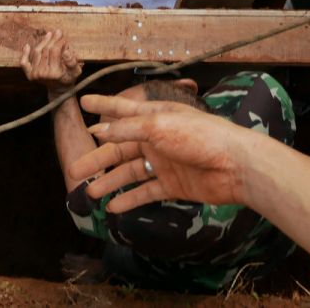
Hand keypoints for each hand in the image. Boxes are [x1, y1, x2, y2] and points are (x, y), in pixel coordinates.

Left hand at [21, 30, 82, 96]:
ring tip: (49, 35)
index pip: (55, 51)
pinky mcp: (29, 74)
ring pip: (37, 52)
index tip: (64, 37)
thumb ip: (73, 61)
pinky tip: (27, 45)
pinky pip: (24, 62)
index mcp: (55, 73)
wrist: (60, 89)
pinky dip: (25, 53)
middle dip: (53, 39)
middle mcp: (43, 74)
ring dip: (43, 42)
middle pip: (46, 50)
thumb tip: (67, 51)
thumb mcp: (76, 71)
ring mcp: (35, 74)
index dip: (59, 42)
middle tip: (58, 32)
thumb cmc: (69, 78)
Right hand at [70, 97, 256, 211]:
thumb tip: (100, 130)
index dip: (102, 106)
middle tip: (74, 169)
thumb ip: (128, 129)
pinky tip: (114, 207)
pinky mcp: (173, 185)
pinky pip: (146, 192)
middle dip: (97, 158)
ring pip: (129, 172)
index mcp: (154, 117)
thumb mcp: (159, 125)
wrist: (236, 166)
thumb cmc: (200, 137)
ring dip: (110, 182)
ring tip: (90, 192)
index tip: (82, 102)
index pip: (122, 110)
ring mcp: (164, 163)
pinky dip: (130, 200)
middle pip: (120, 148)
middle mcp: (157, 138)